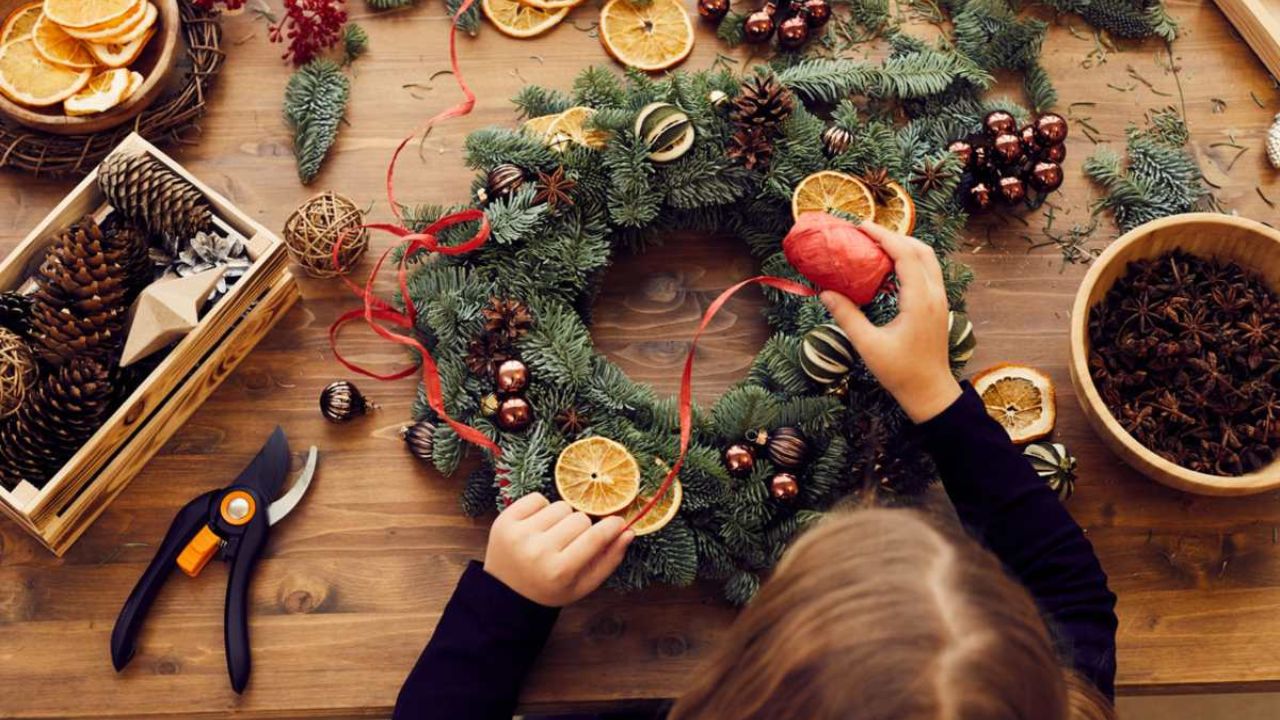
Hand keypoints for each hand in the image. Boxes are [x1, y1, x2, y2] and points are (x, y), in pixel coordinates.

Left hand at [483, 493, 634, 606]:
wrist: (506, 593)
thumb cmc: (551, 588)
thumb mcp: (584, 584)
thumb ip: (609, 559)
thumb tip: (628, 531)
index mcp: (560, 571)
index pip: (595, 537)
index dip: (611, 526)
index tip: (617, 522)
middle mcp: (538, 551)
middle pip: (579, 518)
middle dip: (582, 528)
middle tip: (571, 542)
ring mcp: (518, 534)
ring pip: (560, 506)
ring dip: (562, 518)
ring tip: (552, 536)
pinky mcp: (504, 521)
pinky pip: (537, 498)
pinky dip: (542, 508)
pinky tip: (537, 526)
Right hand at [819, 222, 961, 423]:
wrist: (929, 391)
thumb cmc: (900, 372)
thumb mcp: (868, 345)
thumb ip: (847, 316)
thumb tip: (825, 292)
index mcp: (919, 301)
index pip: (905, 255)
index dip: (884, 236)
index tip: (861, 227)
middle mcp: (935, 295)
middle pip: (921, 250)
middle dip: (894, 236)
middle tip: (866, 233)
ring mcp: (940, 300)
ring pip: (927, 260)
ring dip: (904, 247)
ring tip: (876, 246)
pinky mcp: (938, 306)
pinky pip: (927, 272)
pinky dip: (909, 262)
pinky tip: (888, 270)